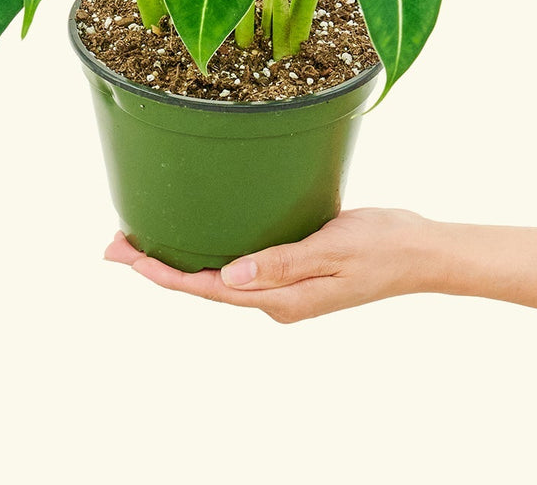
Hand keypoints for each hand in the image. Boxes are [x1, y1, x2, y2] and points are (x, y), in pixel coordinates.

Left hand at [104, 207, 435, 322]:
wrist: (423, 252)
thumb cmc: (382, 245)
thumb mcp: (332, 249)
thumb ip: (281, 263)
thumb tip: (228, 277)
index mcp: (282, 300)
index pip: (208, 289)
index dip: (162, 274)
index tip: (124, 257)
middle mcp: (277, 300)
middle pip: (204, 287)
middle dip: (157, 268)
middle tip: (114, 244)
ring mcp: (285, 289)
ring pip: (219, 278)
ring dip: (179, 261)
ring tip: (141, 241)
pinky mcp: (294, 272)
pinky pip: (241, 268)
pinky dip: (210, 253)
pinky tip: (200, 237)